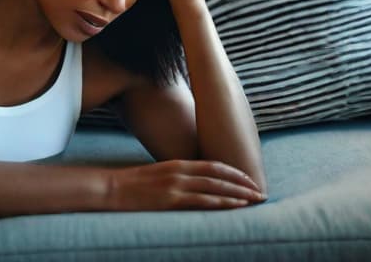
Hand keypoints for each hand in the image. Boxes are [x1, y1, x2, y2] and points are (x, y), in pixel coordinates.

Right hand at [107, 159, 266, 211]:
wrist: (109, 189)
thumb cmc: (131, 186)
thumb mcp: (157, 176)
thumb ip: (177, 178)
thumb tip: (194, 187)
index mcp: (177, 164)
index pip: (214, 164)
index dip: (235, 172)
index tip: (250, 180)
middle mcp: (180, 171)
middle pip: (220, 174)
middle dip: (243, 183)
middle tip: (261, 191)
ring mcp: (176, 185)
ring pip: (216, 187)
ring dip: (239, 193)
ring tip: (256, 199)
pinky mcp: (171, 199)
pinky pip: (203, 200)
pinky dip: (223, 202)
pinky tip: (237, 206)